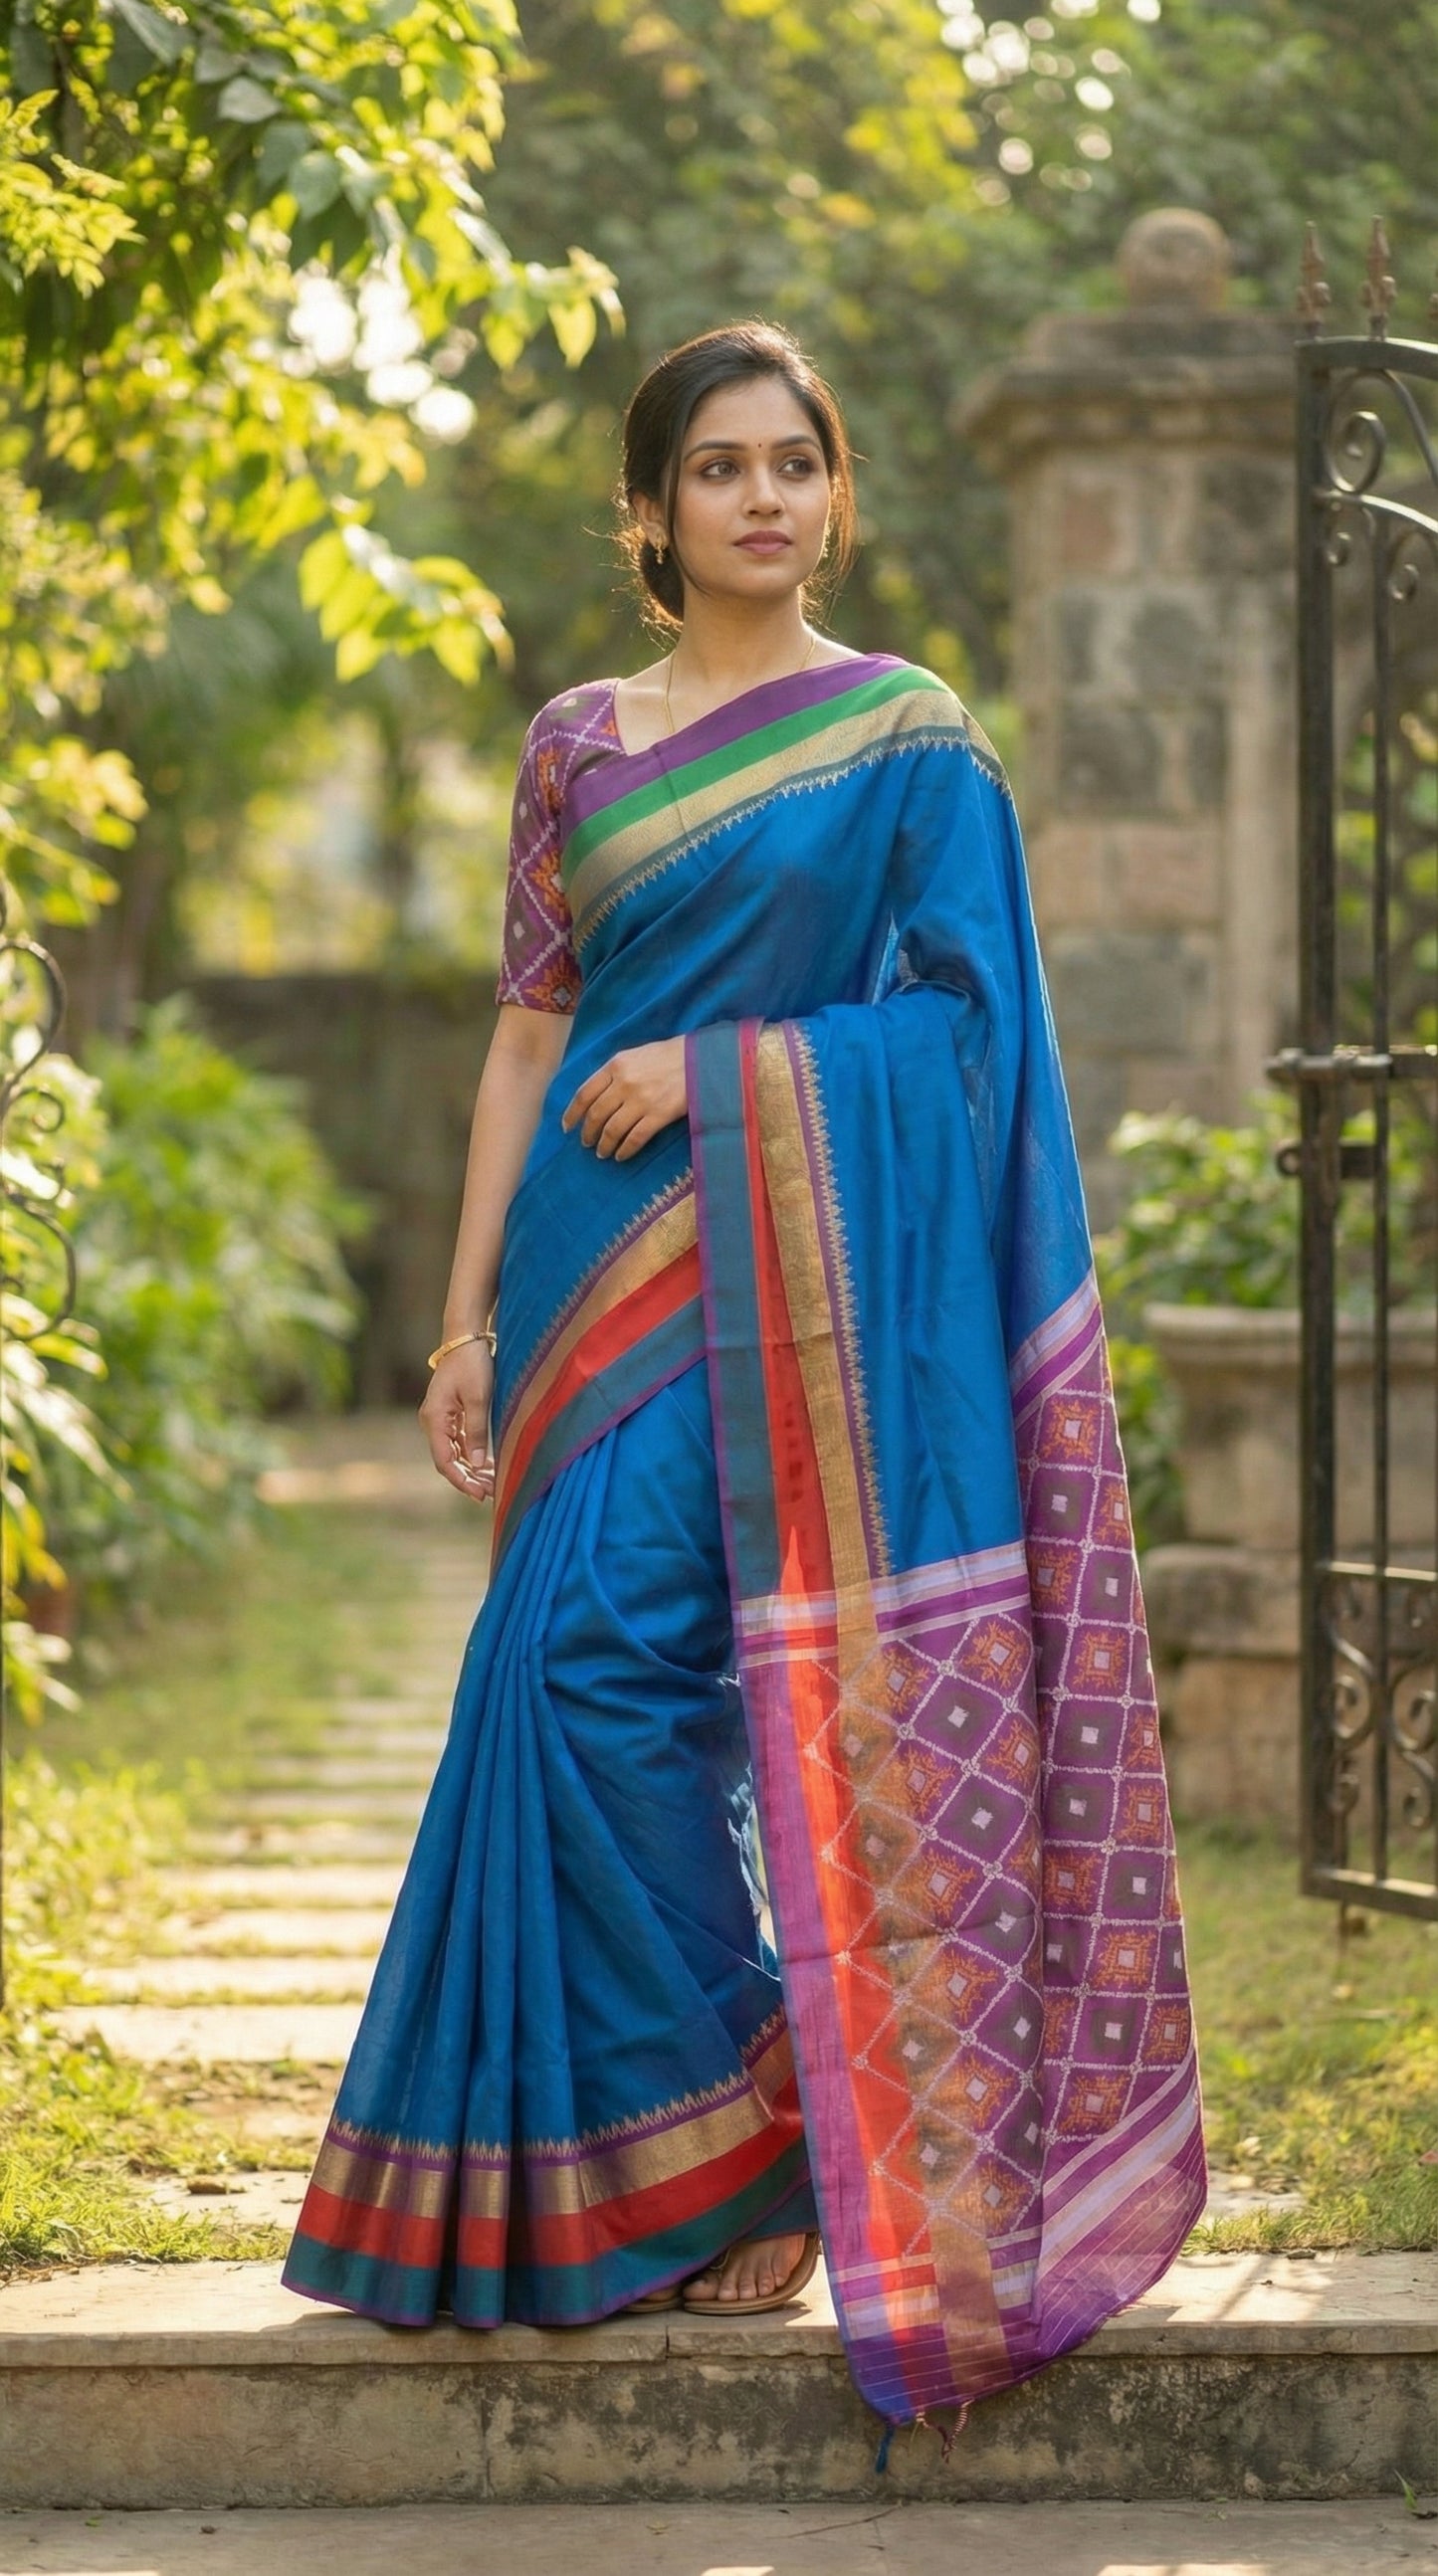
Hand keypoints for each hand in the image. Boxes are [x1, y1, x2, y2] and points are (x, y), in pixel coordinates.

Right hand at [418, 1339, 494, 1502]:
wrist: (465, 1337)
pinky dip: (472, 1454)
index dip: (461, 1480)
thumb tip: (475, 1465)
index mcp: (434, 1418)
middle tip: (490, 1493)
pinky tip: (488, 1464)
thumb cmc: (472, 1364)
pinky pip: (459, 1441)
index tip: (480, 1494)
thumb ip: (476, 1432)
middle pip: (447, 1460)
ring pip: (454, 1452)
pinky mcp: (451, 1414)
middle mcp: (433, 1421)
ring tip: (493, 1482)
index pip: (444, 1460)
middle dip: (468, 1478)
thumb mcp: (478, 1398)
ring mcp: (441, 1418)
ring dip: (471, 1468)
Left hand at [560, 1037, 686, 1160]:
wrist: (699, 1059)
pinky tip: (621, 1156)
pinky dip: (625, 1150)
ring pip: (612, 1130)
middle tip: (586, 1143)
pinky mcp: (658, 1115)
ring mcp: (641, 1100)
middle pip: (596, 1114)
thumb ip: (614, 1073)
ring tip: (602, 1153)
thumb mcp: (634, 1056)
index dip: (572, 1113)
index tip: (567, 1127)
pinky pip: (635, 1138)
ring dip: (604, 1145)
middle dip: (588, 1133)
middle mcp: (624, 1083)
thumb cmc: (666, 1056)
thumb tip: (596, 1096)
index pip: (584, 1093)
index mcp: (615, 1066)